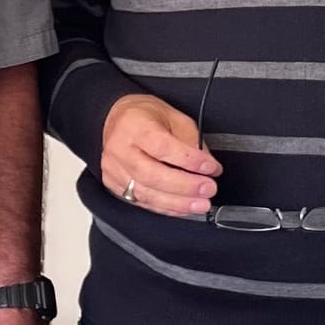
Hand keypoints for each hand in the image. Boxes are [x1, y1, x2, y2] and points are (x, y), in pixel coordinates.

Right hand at [100, 93, 221, 218]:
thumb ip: (191, 141)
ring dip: (177, 202)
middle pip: (152, 175)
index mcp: (134, 126)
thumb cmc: (144, 116)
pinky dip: (166, 207)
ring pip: (146, 193)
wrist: (118, 121)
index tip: (210, 167)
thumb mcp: (174, 117)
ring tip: (200, 204)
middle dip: (185, 186)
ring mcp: (114, 169)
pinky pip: (142, 202)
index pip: (162, 147)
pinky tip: (183, 207)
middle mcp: (120, 149)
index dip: (189, 161)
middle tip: (208, 189)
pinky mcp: (114, 184)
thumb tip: (207, 167)